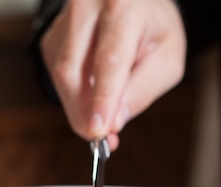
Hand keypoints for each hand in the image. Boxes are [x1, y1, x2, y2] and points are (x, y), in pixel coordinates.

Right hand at [40, 0, 185, 149]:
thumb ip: (143, 90)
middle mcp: (88, 8)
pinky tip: (93, 91)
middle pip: (73, 71)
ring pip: (61, 77)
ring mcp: (65, 21)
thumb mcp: (167, 59)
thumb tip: (115, 121)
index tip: (98, 129)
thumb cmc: (153, 29)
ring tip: (102, 114)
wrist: (135, 4)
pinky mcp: (53, 37)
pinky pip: (57, 76)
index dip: (102, 98)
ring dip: (79, 107)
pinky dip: (75, 96)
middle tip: (100, 139)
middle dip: (84, 113)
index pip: (109, 60)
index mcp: (123, 8)